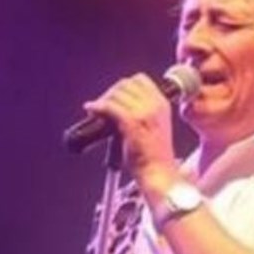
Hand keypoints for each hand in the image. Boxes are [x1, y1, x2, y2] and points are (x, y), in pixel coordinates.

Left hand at [83, 74, 177, 189]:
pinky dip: (98, 107)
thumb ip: (142, 112)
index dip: (123, 86)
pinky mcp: (132, 124)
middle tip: (102, 105)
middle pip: (126, 84)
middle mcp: (155, 105)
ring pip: (116, 94)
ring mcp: (144, 114)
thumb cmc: (154, 157)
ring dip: (103, 99)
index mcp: (162, 104)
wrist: (158, 173)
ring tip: (95, 111)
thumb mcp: (154, 127)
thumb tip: (119, 105)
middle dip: (111, 92)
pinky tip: (91, 110)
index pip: (140, 80)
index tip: (115, 97)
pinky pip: (110, 107)